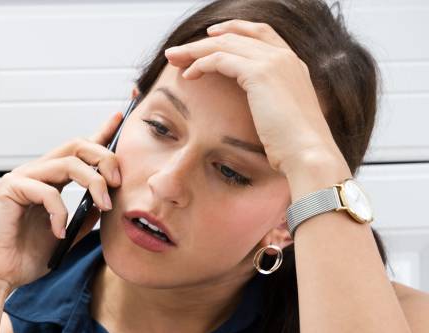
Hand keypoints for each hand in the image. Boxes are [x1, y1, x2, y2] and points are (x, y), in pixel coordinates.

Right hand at [0, 112, 124, 293]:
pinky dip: (60, 212)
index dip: (99, 133)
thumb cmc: (21, 258)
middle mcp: (35, 174)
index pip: (77, 152)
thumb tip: (105, 203)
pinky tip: (58, 231)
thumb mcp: (65, 236)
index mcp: (48, 182)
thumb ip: (84, 218)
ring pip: (68, 162)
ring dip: (94, 182)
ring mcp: (21, 178)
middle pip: (76, 145)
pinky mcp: (10, 188)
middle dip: (104, 157)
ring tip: (103, 205)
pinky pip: (48, 191)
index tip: (119, 119)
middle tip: (118, 182)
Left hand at [162, 20, 345, 175]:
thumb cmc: (294, 145)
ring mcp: (274, 62)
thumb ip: (272, 99)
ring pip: (224, 44)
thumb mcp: (284, 114)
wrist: (309, 153)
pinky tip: (188, 76)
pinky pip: (219, 59)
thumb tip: (257, 105)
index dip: (234, 29)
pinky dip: (200, 64)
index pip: (261, 32)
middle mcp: (285, 56)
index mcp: (293, 63)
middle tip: (178, 51)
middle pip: (236, 36)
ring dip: (194, 50)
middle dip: (203, 41)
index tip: (210, 35)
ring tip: (174, 59)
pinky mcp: (259, 73)